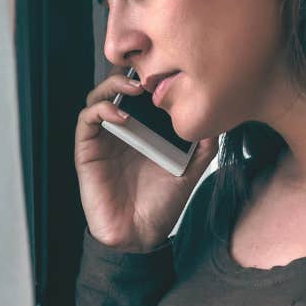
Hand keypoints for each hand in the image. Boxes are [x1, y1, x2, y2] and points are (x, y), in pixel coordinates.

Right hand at [74, 70, 218, 252]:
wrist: (141, 235)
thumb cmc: (162, 204)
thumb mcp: (190, 170)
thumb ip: (202, 146)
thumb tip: (218, 119)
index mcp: (143, 129)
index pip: (141, 91)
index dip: (149, 75)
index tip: (169, 70)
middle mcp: (122, 129)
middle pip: (117, 86)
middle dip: (131, 73)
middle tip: (150, 72)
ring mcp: (103, 138)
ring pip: (98, 96)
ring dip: (113, 85)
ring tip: (135, 88)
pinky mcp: (87, 151)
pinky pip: (87, 120)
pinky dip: (101, 110)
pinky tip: (121, 115)